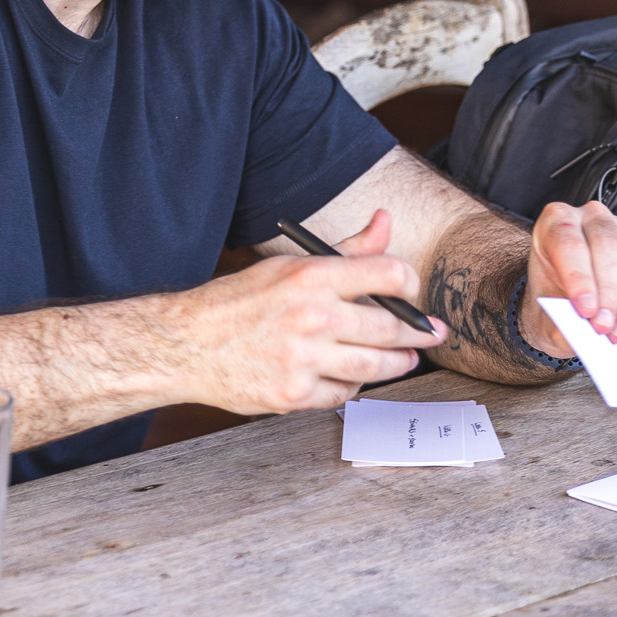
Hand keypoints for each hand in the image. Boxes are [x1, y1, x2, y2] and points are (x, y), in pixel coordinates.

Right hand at [164, 209, 446, 415]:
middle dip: (417, 332)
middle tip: (430, 333)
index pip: (388, 274)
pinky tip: (352, 376)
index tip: (412, 293)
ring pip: (373, 366)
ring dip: (397, 362)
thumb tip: (385, 222)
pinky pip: (343, 393)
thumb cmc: (238, 302)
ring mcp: (303, 359)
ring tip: (404, 358)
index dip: (410, 284)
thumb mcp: (290, 265)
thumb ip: (346, 251)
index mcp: (311, 276)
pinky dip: (352, 386)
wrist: (186, 344)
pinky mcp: (294, 394)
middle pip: (390, 327)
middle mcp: (311, 316)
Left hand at [520, 200, 616, 354]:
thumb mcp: (546, 311)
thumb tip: (582, 331)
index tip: (585, 310)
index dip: (579, 278)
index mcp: (556, 221)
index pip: (569, 241)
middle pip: (608, 245)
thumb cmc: (555, 298)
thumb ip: (560, 320)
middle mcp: (592, 216)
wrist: (569, 301)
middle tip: (603, 326)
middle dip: (609, 292)